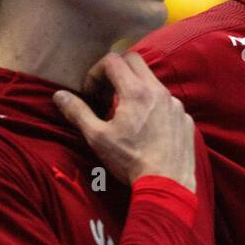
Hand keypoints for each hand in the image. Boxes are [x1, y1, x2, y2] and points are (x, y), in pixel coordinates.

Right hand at [53, 52, 195, 191]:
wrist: (168, 184)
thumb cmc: (130, 161)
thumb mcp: (97, 138)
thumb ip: (78, 112)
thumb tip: (59, 95)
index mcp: (136, 91)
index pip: (113, 60)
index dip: (96, 71)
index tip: (91, 92)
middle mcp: (159, 91)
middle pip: (135, 60)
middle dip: (117, 69)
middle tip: (106, 92)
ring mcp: (176, 103)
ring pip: (154, 81)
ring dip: (136, 87)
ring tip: (125, 112)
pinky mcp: (185, 118)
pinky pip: (168, 101)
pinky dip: (154, 105)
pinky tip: (147, 127)